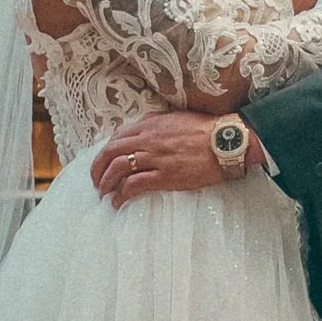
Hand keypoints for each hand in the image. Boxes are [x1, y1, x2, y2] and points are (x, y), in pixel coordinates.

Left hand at [91, 113, 265, 205]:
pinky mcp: (165, 176)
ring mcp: (156, 158)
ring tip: (103, 193)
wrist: (226, 141)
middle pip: (110, 152)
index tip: (103, 162)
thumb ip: (157, 123)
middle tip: (95, 181)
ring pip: (118, 168)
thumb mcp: (177, 118)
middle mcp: (148, 139)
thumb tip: (143, 130)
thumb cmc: (206, 129)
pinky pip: (134, 185)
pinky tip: (117, 202)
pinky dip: (121, 194)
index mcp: (150, 125)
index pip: (117, 137)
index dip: (105, 151)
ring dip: (105, 182)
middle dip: (97, 168)